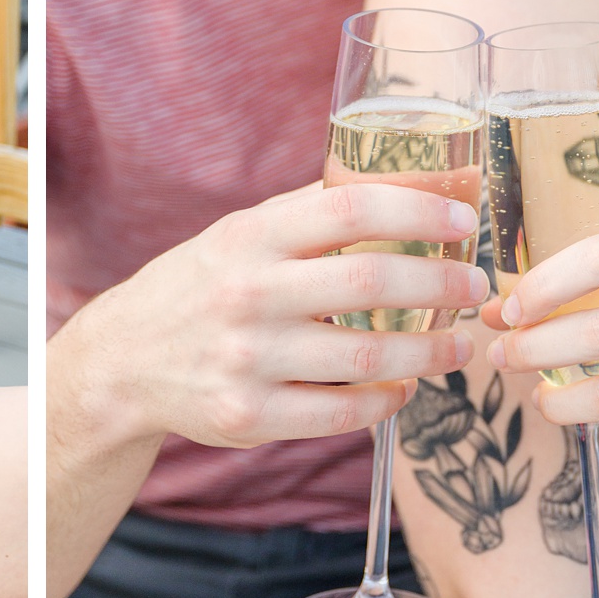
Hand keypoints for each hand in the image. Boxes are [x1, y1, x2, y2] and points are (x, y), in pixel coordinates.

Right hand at [65, 182, 486, 451]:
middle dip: (443, 283)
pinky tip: (406, 386)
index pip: (350, 207)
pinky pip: (343, 411)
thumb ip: (309, 212)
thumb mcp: (240, 234)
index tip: (464, 219)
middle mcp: (248, 292)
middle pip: (373, 281)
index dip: (419, 209)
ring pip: (369, 355)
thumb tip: (405, 183)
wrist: (123, 361)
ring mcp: (248, 357)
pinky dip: (388, 399)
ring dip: (431, 350)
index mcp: (251, 236)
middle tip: (476, 286)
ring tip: (459, 345)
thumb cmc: (201, 286)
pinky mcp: (250, 414)